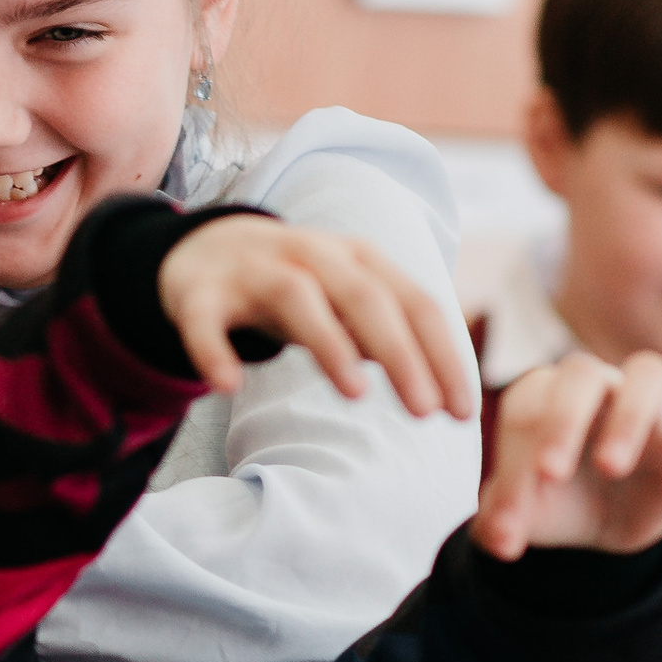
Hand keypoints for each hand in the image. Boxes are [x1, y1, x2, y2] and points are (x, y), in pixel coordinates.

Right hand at [157, 216, 476, 415]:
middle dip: (401, 354)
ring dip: (329, 344)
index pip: (414, 302)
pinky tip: (227, 386)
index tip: (461, 410)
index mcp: (359, 259)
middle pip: (365, 297)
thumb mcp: (348, 301)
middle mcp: (312, 255)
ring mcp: (254, 270)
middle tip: (425, 413)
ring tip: (355, 396)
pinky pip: (206, 321)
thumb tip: (437, 385)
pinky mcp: (199, 291)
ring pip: (298, 297)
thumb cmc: (297, 287)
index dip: (442, 355)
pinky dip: (214, 349)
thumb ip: (388, 335)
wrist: (207, 247)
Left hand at [472, 348, 661, 557]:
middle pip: (583, 372)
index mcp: (544, 397)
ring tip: (612, 468)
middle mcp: (596, 390)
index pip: (528, 406)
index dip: (514, 455)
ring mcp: (646, 410)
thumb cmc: (552, 503)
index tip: (510, 514)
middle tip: (551, 474)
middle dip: (564, 418)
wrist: (595, 527)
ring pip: (649, 373)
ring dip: (629, 416)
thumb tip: (492, 539)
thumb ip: (501, 521)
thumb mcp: (524, 517)